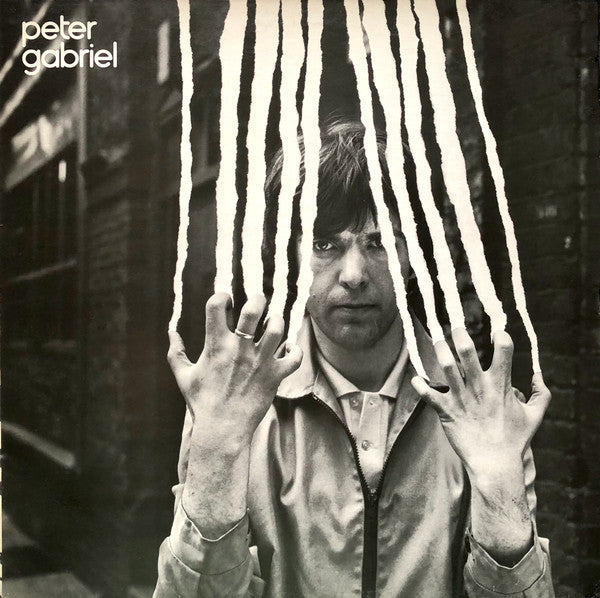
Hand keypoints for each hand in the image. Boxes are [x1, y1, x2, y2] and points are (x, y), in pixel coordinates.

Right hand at [167, 293, 302, 446]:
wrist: (222, 430)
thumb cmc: (202, 403)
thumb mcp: (184, 376)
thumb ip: (176, 353)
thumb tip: (171, 332)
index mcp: (216, 345)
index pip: (217, 305)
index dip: (222, 296)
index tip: (226, 301)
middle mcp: (239, 349)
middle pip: (253, 310)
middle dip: (257, 300)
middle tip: (257, 303)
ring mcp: (259, 362)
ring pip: (277, 329)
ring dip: (276, 321)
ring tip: (272, 324)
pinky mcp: (274, 376)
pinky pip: (294, 357)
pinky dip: (294, 351)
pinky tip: (287, 349)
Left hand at [411, 328, 550, 479]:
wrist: (494, 465)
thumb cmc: (514, 441)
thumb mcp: (534, 416)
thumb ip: (542, 394)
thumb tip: (539, 375)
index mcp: (501, 385)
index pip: (504, 350)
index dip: (501, 336)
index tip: (497, 332)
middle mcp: (479, 387)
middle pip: (468, 352)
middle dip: (460, 335)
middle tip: (456, 327)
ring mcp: (461, 398)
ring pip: (446, 367)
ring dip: (440, 350)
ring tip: (437, 341)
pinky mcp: (447, 411)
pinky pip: (429, 395)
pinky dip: (421, 386)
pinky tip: (416, 379)